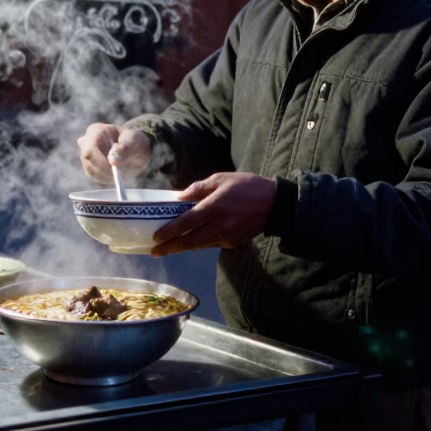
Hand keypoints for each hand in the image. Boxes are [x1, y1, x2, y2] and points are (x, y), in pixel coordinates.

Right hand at [77, 123, 150, 184]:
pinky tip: (116, 173)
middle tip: (119, 172)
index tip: (114, 166)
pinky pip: (94, 176)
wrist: (134, 152)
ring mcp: (85, 156)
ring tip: (121, 169)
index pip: (90, 147)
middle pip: (88, 158)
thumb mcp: (134, 141)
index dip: (100, 159)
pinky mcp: (89, 168)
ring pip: (91, 169)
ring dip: (107, 173)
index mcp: (95, 130)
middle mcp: (86, 142)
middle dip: (104, 168)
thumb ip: (125, 149)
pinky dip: (107, 178)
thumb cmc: (133, 142)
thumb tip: (113, 161)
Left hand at [151, 172, 276, 256]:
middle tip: (155, 252)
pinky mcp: (233, 243)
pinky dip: (200, 243)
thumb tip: (180, 197)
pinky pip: (211, 244)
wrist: (275, 204)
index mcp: (213, 207)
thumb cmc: (246, 186)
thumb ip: (199, 188)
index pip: (185, 224)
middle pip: (189, 242)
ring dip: (183, 247)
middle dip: (170, 248)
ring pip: (199, 245)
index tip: (155, 237)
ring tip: (169, 247)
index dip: (169, 232)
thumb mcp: (221, 179)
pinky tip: (192, 240)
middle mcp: (219, 226)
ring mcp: (227, 237)